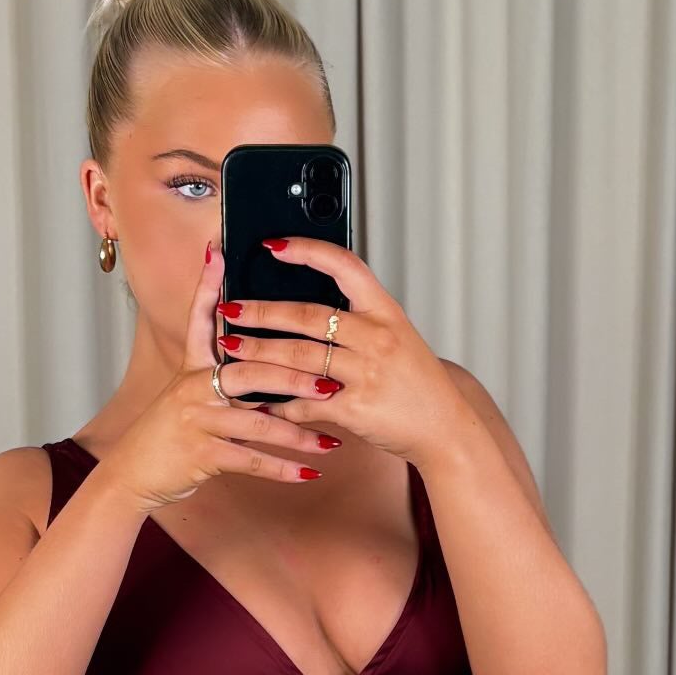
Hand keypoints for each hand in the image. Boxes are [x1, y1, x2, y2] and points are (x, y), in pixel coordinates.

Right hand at [101, 243, 345, 514]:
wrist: (133, 472)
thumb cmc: (169, 434)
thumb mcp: (185, 394)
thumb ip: (217, 373)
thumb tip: (255, 357)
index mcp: (191, 368)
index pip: (200, 319)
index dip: (208, 286)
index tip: (220, 254)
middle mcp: (192, 388)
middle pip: (250, 372)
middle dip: (294, 378)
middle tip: (331, 383)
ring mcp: (196, 420)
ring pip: (258, 422)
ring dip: (299, 434)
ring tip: (330, 439)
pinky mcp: (201, 454)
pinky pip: (251, 460)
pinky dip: (283, 469)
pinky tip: (309, 473)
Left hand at [219, 237, 455, 467]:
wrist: (445, 428)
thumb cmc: (418, 383)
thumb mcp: (397, 337)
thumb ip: (359, 321)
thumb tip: (308, 310)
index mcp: (385, 312)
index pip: (344, 266)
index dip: (307, 251)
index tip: (274, 246)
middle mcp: (377, 337)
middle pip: (307, 315)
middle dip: (261, 312)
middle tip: (231, 308)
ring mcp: (367, 373)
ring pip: (298, 357)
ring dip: (258, 353)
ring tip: (230, 349)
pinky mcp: (357, 408)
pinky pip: (305, 403)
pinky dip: (278, 404)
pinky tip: (258, 401)